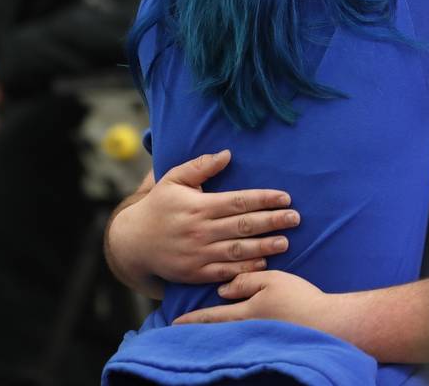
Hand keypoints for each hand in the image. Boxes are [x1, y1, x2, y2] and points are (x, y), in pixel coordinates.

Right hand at [107, 150, 299, 285]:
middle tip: (295, 218)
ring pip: (238, 250)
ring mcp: (198, 254)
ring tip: (286, 241)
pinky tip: (264, 262)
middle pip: (243, 225)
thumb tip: (227, 154)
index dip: (264, 199)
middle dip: (272, 221)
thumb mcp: (173, 180)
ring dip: (264, 246)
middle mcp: (200, 230)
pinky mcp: (195, 273)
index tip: (285, 197)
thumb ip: (200, 167)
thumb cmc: (159, 206)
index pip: (238, 201)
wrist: (133, 242)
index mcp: (198, 206)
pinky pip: (225, 271)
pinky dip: (246, 268)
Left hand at [173, 270, 328, 329]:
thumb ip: (246, 282)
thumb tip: (222, 289)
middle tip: (178, 330)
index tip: (173, 323)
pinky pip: (244, 334)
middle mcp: (247, 328)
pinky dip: (233, 332)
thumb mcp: (271, 282)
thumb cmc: (299, 300)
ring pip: (229, 332)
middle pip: (216, 328)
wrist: (326, 323)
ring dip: (214, 330)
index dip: (192, 318)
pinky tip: (232, 329)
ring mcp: (258, 335)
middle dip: (198, 328)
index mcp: (244, 312)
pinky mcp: (270, 337)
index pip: (212, 315)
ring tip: (199, 330)